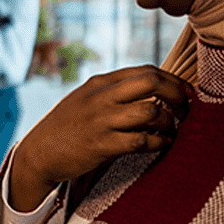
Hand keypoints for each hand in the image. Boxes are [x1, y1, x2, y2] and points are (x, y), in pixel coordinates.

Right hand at [10, 65, 193, 211]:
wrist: (38, 152)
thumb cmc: (66, 126)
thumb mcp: (85, 99)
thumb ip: (113, 92)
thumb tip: (152, 90)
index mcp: (99, 83)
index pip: (146, 71)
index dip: (173, 81)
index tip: (185, 93)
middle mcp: (102, 97)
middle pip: (151, 82)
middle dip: (176, 94)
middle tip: (184, 109)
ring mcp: (102, 121)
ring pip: (150, 112)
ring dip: (168, 123)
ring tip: (169, 130)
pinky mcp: (102, 145)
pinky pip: (142, 141)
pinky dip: (158, 143)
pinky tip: (160, 144)